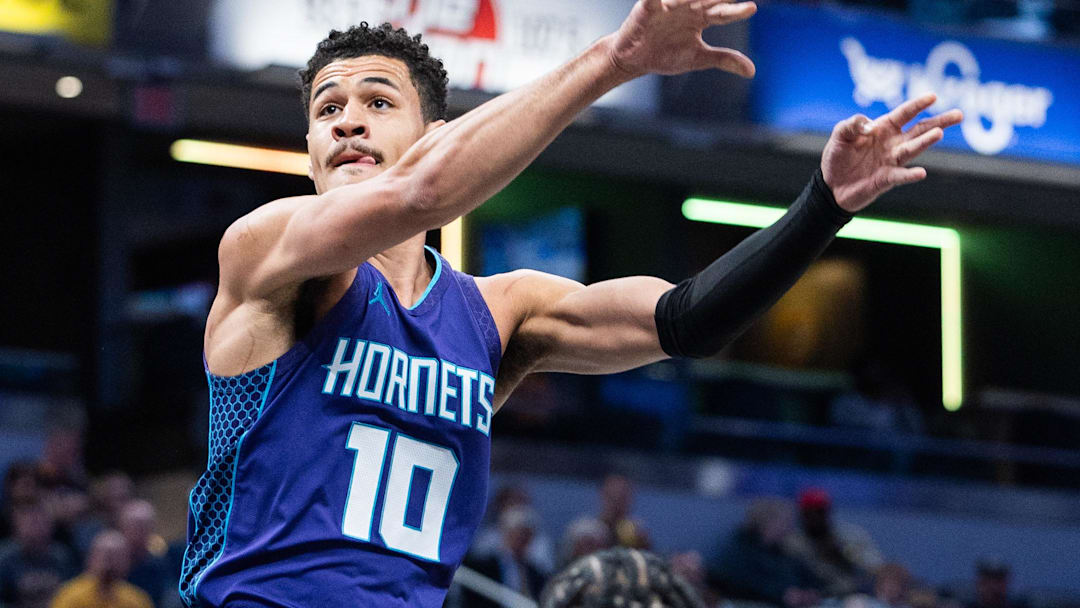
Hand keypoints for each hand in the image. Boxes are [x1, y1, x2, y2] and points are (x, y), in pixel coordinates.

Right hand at [607, 0, 756, 77]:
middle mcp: (687, 7)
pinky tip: (664, 0)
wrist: (634, 60)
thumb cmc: (666, 54)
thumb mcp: (698, 58)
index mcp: (701, 17)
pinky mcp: (647, 7)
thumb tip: (751, 71)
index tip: (751, 8)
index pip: (722, 13)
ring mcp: (667, 5)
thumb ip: (724, 59)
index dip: (736, 11)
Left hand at [822, 93, 962, 212]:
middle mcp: (892, 143)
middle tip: (959, 114)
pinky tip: (921, 173)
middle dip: (938, 122)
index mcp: (883, 128)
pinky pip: (900, 176)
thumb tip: (870, 125)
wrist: (830, 186)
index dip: (918, 104)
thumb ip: (853, 124)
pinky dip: (910, 175)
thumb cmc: (838, 156)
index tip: (933, 96)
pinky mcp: (885, 179)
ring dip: (925, 142)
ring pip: (912, 149)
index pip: (904, 113)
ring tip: (939, 133)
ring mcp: (891, 161)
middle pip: (919, 130)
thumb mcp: (840, 135)